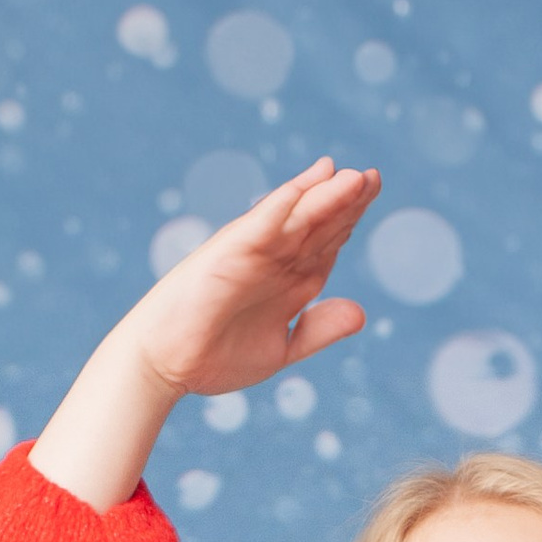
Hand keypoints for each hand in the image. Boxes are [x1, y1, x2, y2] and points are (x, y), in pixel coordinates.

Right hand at [129, 156, 383, 400]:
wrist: (166, 365)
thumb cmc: (214, 357)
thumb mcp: (282, 348)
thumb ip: (318, 329)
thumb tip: (362, 313)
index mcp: (287, 282)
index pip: (327, 245)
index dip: (350, 222)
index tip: (372, 196)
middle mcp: (272, 260)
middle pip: (318, 225)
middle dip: (347, 201)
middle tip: (375, 177)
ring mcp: (252, 253)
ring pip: (297, 219)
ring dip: (325, 196)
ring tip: (355, 177)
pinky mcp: (230, 252)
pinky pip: (262, 224)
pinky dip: (284, 204)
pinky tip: (308, 184)